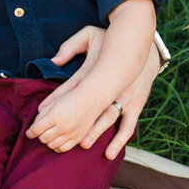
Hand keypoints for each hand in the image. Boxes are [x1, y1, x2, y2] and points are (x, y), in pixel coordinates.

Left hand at [26, 88, 106, 152]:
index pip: (36, 129)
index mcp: (54, 116)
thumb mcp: (53, 102)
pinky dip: (57, 147)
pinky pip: (63, 149)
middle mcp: (62, 127)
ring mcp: (71, 133)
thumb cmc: (70, 98)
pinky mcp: (78, 138)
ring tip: (48, 135)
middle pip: (43, 138)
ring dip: (47, 141)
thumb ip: (42, 113)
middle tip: (40, 132)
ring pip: (52, 145)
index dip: (30, 132)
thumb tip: (34, 125)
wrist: (91, 99)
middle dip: (39, 136)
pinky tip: (56, 141)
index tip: (28, 133)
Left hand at [37, 25, 158, 158]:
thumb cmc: (113, 41)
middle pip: (91, 105)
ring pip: (110, 117)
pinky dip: (119, 139)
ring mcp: (126, 96)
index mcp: (98, 71)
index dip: (58, 99)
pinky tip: (109, 153)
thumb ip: (71, 46)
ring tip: (84, 144)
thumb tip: (53, 60)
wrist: (144, 44)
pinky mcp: (137, 103)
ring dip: (96, 131)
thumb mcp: (90, 35)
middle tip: (61, 133)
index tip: (44, 112)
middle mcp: (113, 86)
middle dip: (75, 120)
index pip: (73, 87)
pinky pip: (128, 124)